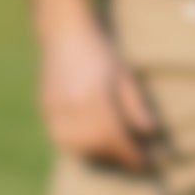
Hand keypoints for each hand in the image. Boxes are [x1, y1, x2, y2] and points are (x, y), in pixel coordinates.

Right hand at [40, 21, 159, 166]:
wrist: (65, 32)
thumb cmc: (100, 52)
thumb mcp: (124, 76)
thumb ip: (135, 106)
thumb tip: (148, 134)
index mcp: (96, 99)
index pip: (116, 138)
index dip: (132, 154)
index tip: (147, 162)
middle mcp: (73, 107)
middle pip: (97, 146)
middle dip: (117, 157)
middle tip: (133, 159)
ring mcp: (56, 109)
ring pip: (76, 146)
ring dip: (96, 155)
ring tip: (113, 153)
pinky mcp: (46, 108)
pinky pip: (61, 138)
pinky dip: (77, 146)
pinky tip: (90, 144)